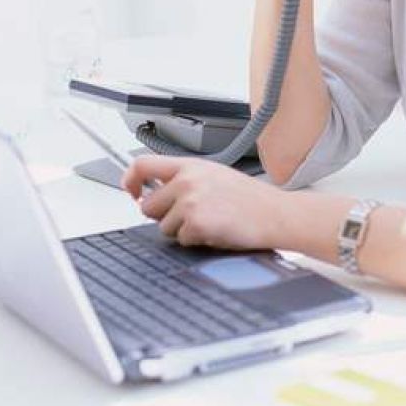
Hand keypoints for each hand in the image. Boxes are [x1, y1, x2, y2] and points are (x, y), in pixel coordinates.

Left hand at [120, 155, 287, 250]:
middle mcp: (187, 180)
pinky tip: (215, 230)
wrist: (276, 214)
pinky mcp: (196, 224)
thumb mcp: (214, 175)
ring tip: (209, 221)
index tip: (131, 192)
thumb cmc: (250, 198)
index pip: (143, 165)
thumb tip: (154, 191)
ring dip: (182, 230)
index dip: (129, 180)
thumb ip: (184, 178)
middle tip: (189, 216)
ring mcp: (190, 202)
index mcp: (189, 165)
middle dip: (163, 216)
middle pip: (148, 206)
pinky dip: (196, 241)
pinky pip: (181, 240)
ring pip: (163, 227)